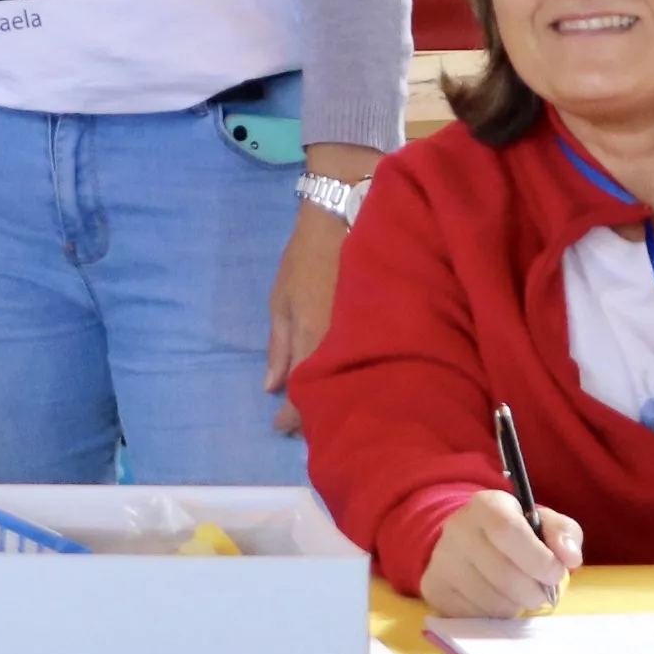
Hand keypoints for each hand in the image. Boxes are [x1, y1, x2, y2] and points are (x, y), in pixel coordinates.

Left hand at [262, 203, 348, 439]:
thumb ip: (278, 346)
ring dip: (335, 399)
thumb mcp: (280, 300)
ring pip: (349, 381)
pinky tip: (348, 385)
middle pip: (329, 394)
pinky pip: (365, 362)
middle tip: (299, 428)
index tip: (279, 429)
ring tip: (322, 413)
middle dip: (312, 415)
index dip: (290, 416)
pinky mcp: (382, 327)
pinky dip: (354, 377)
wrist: (344, 224)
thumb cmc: (305, 261)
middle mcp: (342, 344)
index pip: (301, 391)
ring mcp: (365, 336)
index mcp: (312, 339)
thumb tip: (271, 388)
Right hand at [420, 490, 582, 618]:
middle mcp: (457, 529)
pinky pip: (473, 615)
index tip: (556, 573)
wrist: (468, 543)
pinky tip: (498, 601)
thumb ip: (564, 534)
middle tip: (542, 593)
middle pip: (502, 573)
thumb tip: (570, 558)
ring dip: (515, 606)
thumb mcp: (543, 523)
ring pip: (489, 599)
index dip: (538, 558)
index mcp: (486, 505)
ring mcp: (442, 560)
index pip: (508, 531)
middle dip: (533, 591)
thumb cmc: (515, 534)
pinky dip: (494, 616)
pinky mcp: (434, 588)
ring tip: (519, 596)